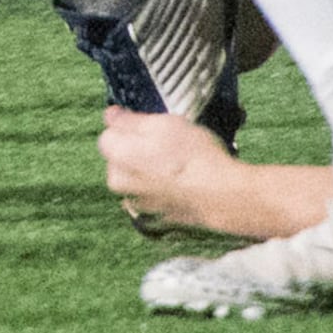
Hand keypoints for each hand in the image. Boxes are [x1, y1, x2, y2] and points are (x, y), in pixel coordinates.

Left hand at [100, 104, 234, 233]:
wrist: (222, 198)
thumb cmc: (194, 157)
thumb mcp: (163, 123)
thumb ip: (130, 120)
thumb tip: (110, 115)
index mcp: (115, 154)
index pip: (110, 133)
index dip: (132, 128)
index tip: (152, 127)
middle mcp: (119, 181)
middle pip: (122, 157)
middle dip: (140, 150)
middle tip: (170, 146)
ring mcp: (138, 202)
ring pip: (138, 178)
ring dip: (152, 171)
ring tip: (182, 166)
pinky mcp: (156, 217)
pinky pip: (155, 197)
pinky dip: (165, 190)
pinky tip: (185, 184)